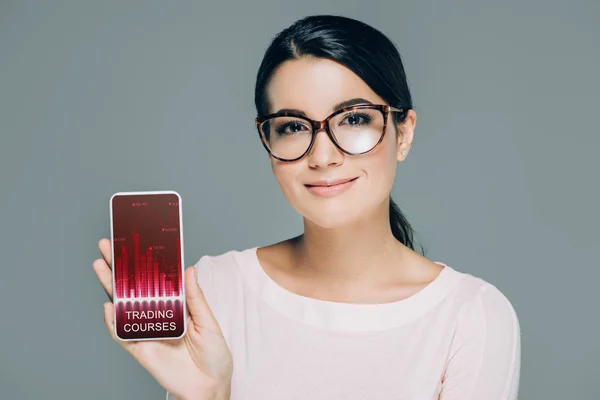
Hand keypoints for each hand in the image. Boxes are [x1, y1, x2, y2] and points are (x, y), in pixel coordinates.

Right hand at [93, 238, 232, 399]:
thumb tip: (188, 269)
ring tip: (101, 266)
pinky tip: (108, 305)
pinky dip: (113, 322)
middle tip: (106, 246)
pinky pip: (123, 334)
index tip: (135, 243)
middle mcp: (158, 316)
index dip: (144, 263)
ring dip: (111, 287)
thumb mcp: (208, 322)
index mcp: (176, 306)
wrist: (210, 387)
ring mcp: (148, 332)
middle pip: (134, 288)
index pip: (155, 280)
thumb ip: (195, 298)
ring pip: (124, 306)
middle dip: (119, 268)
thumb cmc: (214, 356)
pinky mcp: (141, 350)